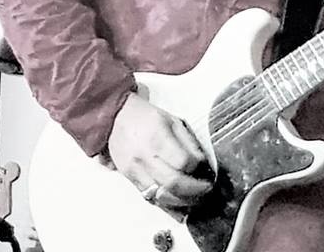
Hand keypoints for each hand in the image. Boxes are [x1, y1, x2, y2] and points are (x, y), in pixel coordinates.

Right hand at [107, 93, 212, 208]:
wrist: (115, 119)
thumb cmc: (145, 117)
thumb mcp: (172, 120)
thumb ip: (189, 142)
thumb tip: (203, 163)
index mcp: (158, 137)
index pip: (184, 162)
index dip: (199, 169)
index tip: (208, 170)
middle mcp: (145, 156)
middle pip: (174, 183)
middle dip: (196, 190)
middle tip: (207, 189)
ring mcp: (136, 171)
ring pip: (162, 196)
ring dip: (184, 201)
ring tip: (197, 198)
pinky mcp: (131, 180)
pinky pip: (151, 199)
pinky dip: (168, 205)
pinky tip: (180, 202)